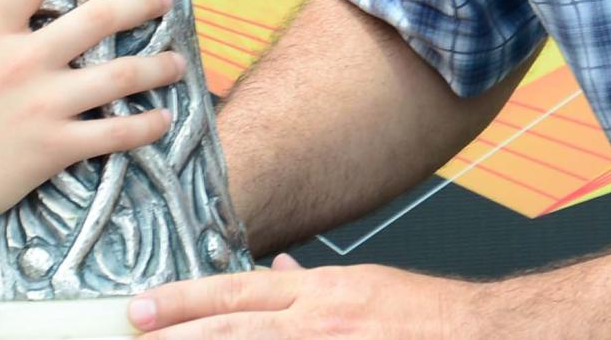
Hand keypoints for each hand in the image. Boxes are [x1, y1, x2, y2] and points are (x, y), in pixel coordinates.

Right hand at [0, 0, 183, 239]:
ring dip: (156, 67)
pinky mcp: (52, 148)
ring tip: (178, 63)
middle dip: (139, 2)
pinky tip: (161, 120)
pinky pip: (112, 135)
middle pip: (97, 18)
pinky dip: (143, 127)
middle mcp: (23, 60)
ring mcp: (42, 105)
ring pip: (118, 77)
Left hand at [127, 255, 489, 336]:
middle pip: (232, 330)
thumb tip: (274, 276)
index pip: (235, 293)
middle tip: (131, 333)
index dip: (185, 300)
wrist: (479, 335)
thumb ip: (311, 287)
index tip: (141, 307)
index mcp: (318, 294)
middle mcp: (316, 324)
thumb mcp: (362, 287)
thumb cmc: (423, 316)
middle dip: (177, 335)